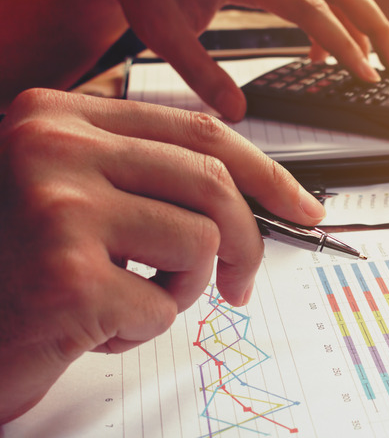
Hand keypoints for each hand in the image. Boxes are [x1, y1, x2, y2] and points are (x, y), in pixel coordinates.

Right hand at [0, 89, 324, 422]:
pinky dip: (140, 328)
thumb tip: (255, 196)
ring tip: (130, 298)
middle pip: (212, 182)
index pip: (197, 130)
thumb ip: (152, 179)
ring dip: (181, 287)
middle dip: (249, 241)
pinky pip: (160, 305)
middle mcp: (52, 146)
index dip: (264, 172)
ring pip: (200, 241)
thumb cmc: (19, 267)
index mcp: (60, 116)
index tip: (303, 206)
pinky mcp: (64, 275)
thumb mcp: (80, 196)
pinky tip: (90, 326)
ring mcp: (56, 205)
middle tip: (243, 282)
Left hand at [76, 0, 388, 119]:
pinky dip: (333, 21)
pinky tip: (323, 54)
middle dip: (375, 26)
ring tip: (376, 63)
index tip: (363, 73)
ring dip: (363, 21)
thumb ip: (200, 73)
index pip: (309, 7)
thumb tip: (236, 109)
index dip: (342, 42)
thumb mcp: (163, 35)